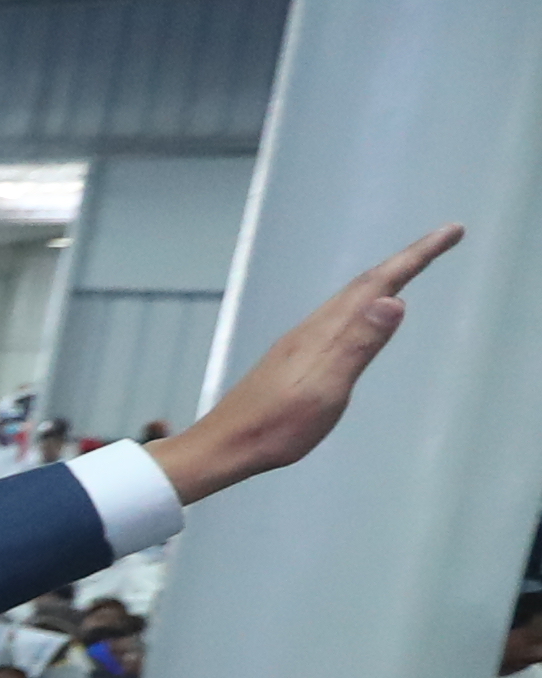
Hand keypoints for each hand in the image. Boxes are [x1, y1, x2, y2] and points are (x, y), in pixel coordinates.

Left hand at [151, 226, 460, 504]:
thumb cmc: (277, 425)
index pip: (378, 283)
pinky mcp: (295, 356)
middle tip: (445, 238)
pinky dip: (362, 302)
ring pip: (350, 297)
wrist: (225, 445)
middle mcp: (313, 327)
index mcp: (326, 331)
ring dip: (384, 278)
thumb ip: (358, 345)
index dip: (417, 256)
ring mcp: (301, 341)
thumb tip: (393, 300)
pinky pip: (339, 315)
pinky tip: (361, 313)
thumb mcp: (327, 389)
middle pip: (365, 283)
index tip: (451, 231)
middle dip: (408, 259)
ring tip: (409, 267)